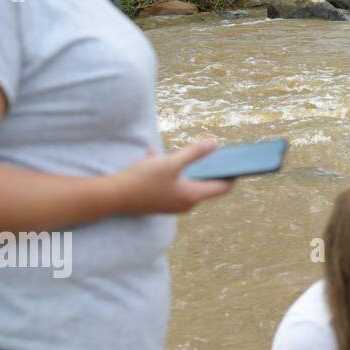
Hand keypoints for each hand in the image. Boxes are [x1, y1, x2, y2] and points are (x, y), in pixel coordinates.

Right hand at [111, 140, 233, 215]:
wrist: (111, 197)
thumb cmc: (142, 180)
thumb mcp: (170, 163)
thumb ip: (193, 153)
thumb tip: (214, 144)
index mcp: (193, 196)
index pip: (223, 187)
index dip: (232, 174)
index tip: (238, 161)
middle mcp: (186, 204)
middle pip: (206, 184)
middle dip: (208, 166)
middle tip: (212, 150)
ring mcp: (173, 204)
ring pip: (186, 181)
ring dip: (183, 166)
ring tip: (177, 151)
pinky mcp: (160, 201)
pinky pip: (170, 183)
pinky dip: (167, 170)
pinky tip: (152, 156)